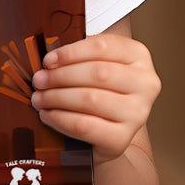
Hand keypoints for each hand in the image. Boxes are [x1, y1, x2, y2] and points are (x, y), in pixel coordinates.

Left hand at [30, 31, 159, 164]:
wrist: (109, 133)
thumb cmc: (99, 91)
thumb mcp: (95, 66)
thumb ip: (78, 56)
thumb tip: (48, 59)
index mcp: (138, 55)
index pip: (102, 46)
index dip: (70, 52)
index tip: (48, 60)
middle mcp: (145, 83)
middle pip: (97, 73)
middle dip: (60, 76)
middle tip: (39, 80)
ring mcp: (137, 112)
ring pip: (90, 99)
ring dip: (57, 97)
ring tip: (39, 98)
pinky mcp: (123, 138)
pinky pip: (86, 126)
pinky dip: (61, 119)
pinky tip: (48, 115)